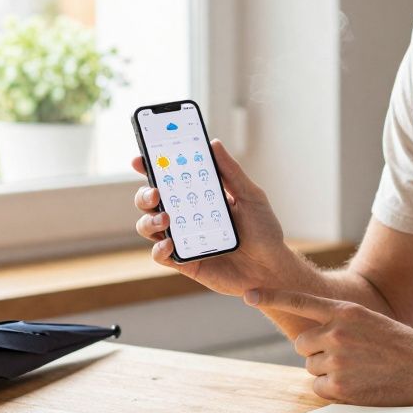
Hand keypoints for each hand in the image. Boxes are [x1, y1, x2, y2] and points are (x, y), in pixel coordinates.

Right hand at [132, 139, 297, 296]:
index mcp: (199, 196)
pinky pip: (161, 255)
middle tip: (155, 192)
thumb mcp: (251, 197)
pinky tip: (170, 244)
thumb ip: (231, 172)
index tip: (140, 160)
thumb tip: (214, 144)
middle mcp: (186, 216)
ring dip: (149, 220)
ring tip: (165, 218)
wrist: (272, 269)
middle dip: (144, 194)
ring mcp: (183, 239)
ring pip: (149, 226)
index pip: (168, 178)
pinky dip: (160, 249)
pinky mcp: (185, 262)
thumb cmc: (264, 231)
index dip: (150, 168)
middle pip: (151, 202)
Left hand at [244, 287, 412, 404]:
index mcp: (344, 310)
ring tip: (356, 369)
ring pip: (309, 365)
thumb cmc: (400, 344)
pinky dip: (331, 388)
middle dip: (316, 349)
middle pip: (302, 342)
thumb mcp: (368, 319)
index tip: (248, 293)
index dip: (271, 296)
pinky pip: (317, 386)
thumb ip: (339, 321)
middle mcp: (336, 332)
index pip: (299, 300)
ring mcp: (337, 360)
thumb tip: (310, 335)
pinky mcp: (340, 386)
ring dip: (325, 369)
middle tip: (346, 355)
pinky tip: (355, 384)